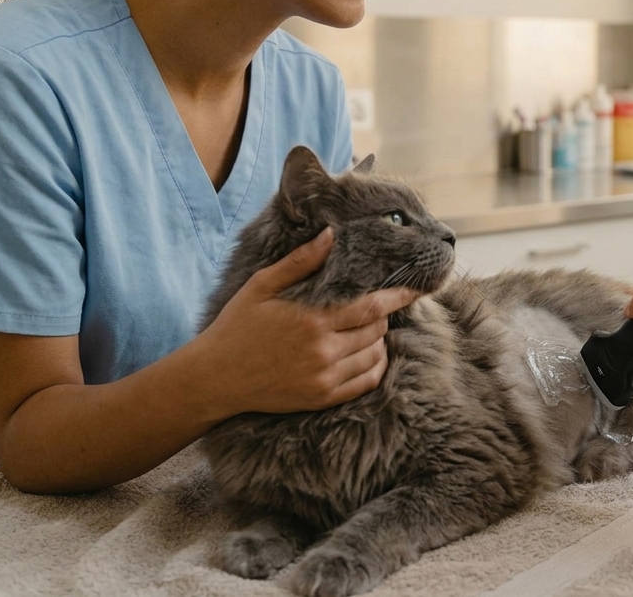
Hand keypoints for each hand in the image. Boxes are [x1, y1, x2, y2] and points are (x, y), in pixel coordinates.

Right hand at [197, 228, 417, 417]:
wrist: (214, 378)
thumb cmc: (237, 326)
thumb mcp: (262, 286)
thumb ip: (299, 261)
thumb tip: (330, 234)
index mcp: (312, 320)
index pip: (371, 306)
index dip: (399, 296)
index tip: (418, 287)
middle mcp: (322, 351)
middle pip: (377, 329)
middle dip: (383, 315)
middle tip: (375, 306)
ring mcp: (324, 378)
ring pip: (375, 355)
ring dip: (380, 340)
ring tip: (368, 328)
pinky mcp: (322, 397)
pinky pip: (365, 382)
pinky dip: (376, 366)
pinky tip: (369, 354)